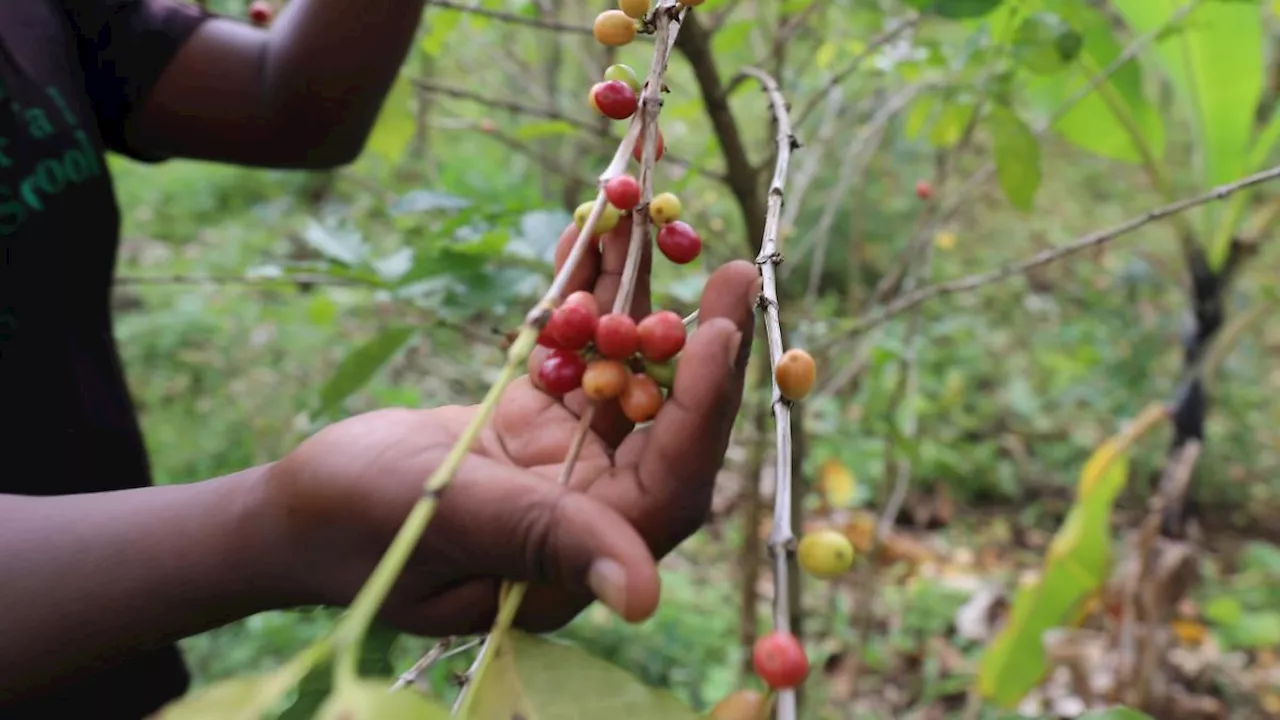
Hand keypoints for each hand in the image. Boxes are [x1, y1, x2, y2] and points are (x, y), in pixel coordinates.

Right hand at [262, 218, 757, 634]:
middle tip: (736, 271)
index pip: (671, 482)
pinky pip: (574, 354)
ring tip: (659, 228)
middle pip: (666, 422)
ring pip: (621, 375)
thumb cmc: (357, 527)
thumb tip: (642, 596)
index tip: (720, 331)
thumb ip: (546, 539)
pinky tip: (595, 237)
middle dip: (699, 346)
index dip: (703, 410)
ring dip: (640, 303)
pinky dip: (584, 300)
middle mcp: (590, 508)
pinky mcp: (535, 423)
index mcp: (583, 555)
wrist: (296, 511)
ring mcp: (565, 461)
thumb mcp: (451, 519)